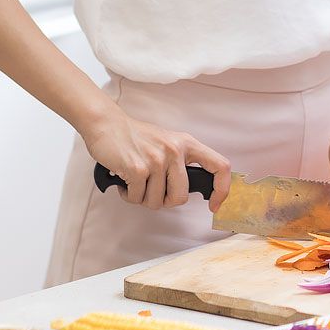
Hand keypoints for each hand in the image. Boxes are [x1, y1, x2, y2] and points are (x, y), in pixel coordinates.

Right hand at [83, 107, 231, 212]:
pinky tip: (125, 181)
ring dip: (143, 198)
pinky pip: (137, 198)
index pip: (220, 166)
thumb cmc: (136, 137)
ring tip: (136, 182)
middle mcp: (175, 150)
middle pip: (180, 197)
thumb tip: (195, 188)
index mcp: (187, 144)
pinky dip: (129, 195)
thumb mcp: (168, 142)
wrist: (107, 124)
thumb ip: (182, 162)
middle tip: (152, 192)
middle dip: (165, 202)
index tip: (214, 205)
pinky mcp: (138, 168)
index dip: (221, 190)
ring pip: (156, 201)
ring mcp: (157, 159)